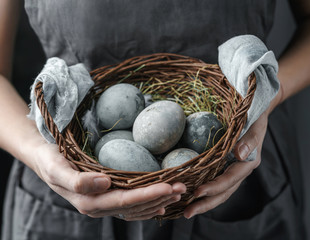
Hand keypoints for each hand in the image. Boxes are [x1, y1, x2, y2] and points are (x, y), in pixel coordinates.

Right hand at [31, 142, 185, 220]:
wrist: (45, 160)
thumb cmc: (50, 160)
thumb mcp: (58, 168)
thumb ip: (78, 180)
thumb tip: (104, 183)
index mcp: (89, 202)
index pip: (125, 200)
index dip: (147, 194)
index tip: (168, 186)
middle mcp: (99, 207)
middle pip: (135, 206)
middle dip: (159, 197)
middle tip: (182, 187)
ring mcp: (105, 204)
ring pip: (136, 208)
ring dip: (158, 200)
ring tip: (178, 191)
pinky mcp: (108, 198)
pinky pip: (131, 206)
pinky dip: (148, 204)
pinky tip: (162, 202)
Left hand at [183, 111, 267, 218]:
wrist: (255, 114)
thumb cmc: (254, 119)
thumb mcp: (254, 126)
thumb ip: (249, 140)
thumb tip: (240, 154)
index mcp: (247, 164)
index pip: (229, 180)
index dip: (214, 187)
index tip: (197, 192)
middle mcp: (239, 171)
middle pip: (222, 193)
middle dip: (205, 204)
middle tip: (187, 213)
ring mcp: (231, 171)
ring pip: (218, 192)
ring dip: (203, 202)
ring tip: (185, 211)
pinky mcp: (224, 168)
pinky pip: (214, 182)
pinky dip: (203, 191)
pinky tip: (189, 195)